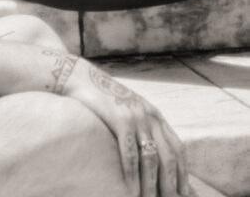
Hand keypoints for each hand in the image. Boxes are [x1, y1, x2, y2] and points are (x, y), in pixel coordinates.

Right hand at [46, 52, 189, 196]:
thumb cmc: (102, 98)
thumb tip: (149, 153)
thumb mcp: (128, 110)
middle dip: (170, 183)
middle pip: (168, 156)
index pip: (177, 148)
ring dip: (151, 184)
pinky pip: (130, 151)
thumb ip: (141, 127)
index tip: (183, 192)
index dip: (182, 171)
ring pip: (151, 157)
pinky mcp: (119, 119)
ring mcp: (135, 117)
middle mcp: (149, 116)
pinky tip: (131, 189)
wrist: (79, 76)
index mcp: (154, 115)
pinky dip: (133, 173)